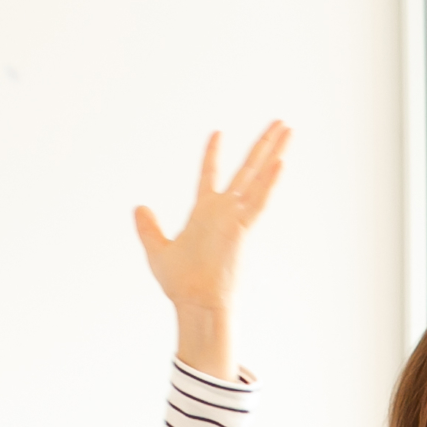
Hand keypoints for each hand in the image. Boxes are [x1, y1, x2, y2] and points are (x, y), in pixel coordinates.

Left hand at [133, 123, 289, 378]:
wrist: (196, 302)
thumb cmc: (181, 284)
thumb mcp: (157, 250)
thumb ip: (149, 227)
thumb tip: (139, 207)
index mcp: (204, 213)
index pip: (209, 176)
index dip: (212, 155)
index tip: (216, 132)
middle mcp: (224, 210)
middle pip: (246, 170)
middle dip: (262, 145)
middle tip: (279, 123)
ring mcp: (236, 217)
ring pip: (257, 177)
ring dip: (272, 152)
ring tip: (287, 128)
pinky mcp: (243, 228)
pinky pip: (259, 202)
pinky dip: (269, 183)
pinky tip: (280, 163)